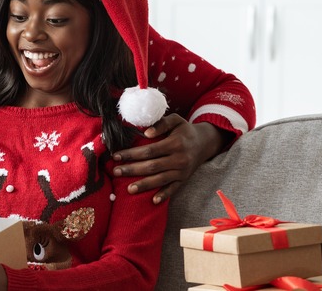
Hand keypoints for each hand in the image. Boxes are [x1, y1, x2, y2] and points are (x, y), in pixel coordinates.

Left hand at [112, 114, 232, 203]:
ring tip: (128, 189)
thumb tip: (146, 132)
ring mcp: (182, 171)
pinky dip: (164, 195)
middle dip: (132, 170)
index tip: (116, 155)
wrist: (205, 143)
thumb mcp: (176, 120)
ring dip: (144, 185)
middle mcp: (179, 159)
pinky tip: (153, 201)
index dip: (132, 154)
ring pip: (160, 179)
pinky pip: (174, 189)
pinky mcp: (184, 179)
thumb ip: (161, 123)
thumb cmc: (185, 131)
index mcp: (175, 143)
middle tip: (116, 172)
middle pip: (152, 166)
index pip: (150, 150)